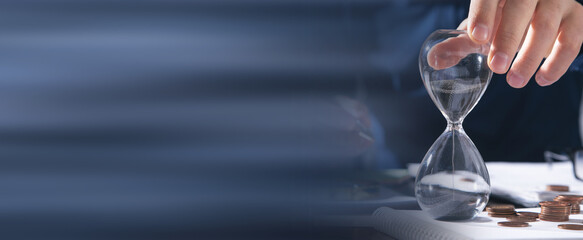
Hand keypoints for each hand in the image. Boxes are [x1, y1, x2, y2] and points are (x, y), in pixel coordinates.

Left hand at [464, 0, 582, 87]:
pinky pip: (573, 39)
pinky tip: (542, 79)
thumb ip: (458, 45)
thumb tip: (434, 60)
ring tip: (515, 81)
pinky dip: (558, 61)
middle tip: (497, 67)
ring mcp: (556, 1)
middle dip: (508, 38)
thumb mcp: (478, 30)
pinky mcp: (576, 17)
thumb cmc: (500, 22)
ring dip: (531, 55)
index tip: (477, 38)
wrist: (534, 14)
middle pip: (521, 8)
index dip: (483, 14)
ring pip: (547, 24)